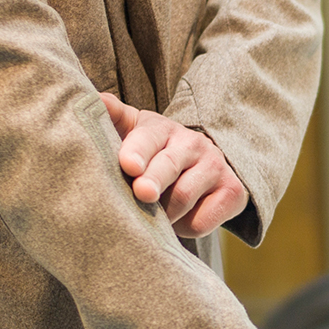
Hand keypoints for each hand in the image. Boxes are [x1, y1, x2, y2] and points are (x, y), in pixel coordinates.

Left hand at [100, 93, 247, 238]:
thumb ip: (113, 117)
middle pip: (170, 166)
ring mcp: (215, 167)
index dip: (138, 151)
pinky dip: (183, 228)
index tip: (128, 165)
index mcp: (163, 129)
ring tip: (147, 218)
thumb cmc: (155, 152)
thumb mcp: (133, 131)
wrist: (204, 165)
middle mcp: (193, 144)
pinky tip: (174, 223)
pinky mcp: (232, 193)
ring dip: (161, 214)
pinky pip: (202, 220)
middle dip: (154, 180)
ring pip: (184, 197)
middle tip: (142, 193)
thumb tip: (95, 101)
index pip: (149, 137)